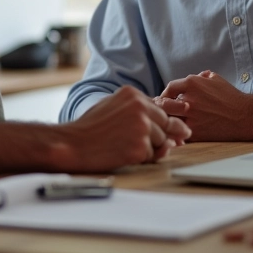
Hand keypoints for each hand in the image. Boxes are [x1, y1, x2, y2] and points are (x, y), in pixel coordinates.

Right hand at [59, 86, 190, 171]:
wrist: (73, 144)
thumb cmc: (90, 127)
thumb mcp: (113, 106)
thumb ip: (137, 111)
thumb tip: (162, 125)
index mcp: (133, 94)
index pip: (159, 108)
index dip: (167, 121)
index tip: (180, 130)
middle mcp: (140, 107)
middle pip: (166, 124)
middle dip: (165, 135)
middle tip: (170, 141)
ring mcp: (141, 127)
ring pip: (161, 141)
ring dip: (150, 148)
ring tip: (127, 147)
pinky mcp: (139, 147)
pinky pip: (151, 155)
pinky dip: (142, 158)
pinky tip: (125, 155)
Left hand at [156, 70, 252, 140]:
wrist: (245, 116)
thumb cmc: (232, 97)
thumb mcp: (216, 79)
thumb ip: (202, 77)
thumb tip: (197, 77)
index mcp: (192, 83)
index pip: (170, 87)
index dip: (166, 94)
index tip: (166, 99)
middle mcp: (188, 98)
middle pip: (163, 104)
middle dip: (162, 108)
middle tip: (162, 113)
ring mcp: (191, 116)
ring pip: (169, 119)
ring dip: (169, 121)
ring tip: (169, 124)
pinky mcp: (195, 132)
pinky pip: (178, 133)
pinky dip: (177, 134)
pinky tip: (178, 135)